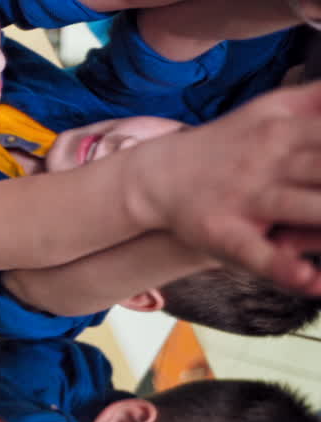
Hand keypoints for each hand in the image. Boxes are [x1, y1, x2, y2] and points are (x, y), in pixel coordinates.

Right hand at [134, 81, 320, 294]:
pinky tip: (312, 282)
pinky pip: (257, 254)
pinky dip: (285, 269)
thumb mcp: (270, 109)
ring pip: (304, 207)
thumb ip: (315, 98)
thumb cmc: (227, 146)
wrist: (158, 176)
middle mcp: (270, 162)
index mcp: (284, 130)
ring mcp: (248, 199)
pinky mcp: (225, 234)